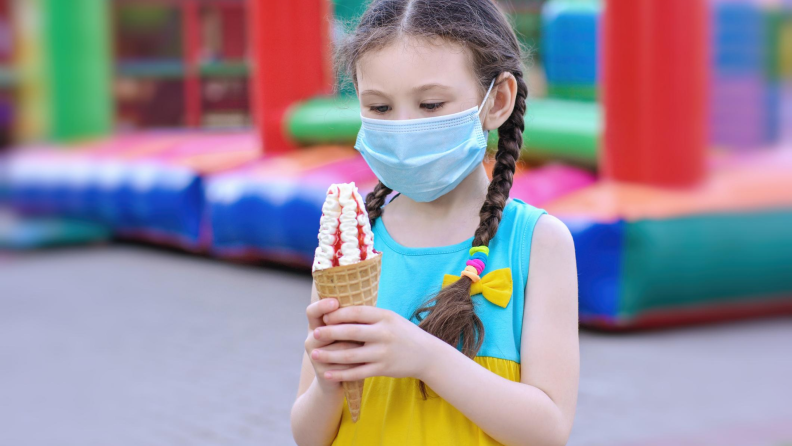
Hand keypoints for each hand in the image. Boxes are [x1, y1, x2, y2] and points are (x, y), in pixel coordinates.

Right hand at [304, 297, 359, 392]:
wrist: (342, 379)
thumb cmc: (350, 346)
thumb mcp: (349, 329)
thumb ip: (351, 316)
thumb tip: (364, 293)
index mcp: (317, 325)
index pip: (312, 311)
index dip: (321, 306)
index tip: (335, 302)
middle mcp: (312, 339)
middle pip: (327, 330)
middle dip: (345, 330)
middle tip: (361, 329)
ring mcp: (315, 357)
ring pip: (340, 348)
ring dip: (357, 347)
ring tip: (370, 345)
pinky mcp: (324, 373)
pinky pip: (344, 365)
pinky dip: (358, 363)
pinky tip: (368, 362)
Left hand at [311, 306, 438, 382]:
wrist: (426, 355)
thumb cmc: (402, 332)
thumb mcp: (390, 318)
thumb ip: (368, 315)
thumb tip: (339, 309)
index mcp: (384, 316)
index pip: (356, 312)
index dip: (338, 314)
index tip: (325, 316)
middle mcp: (384, 333)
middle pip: (351, 332)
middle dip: (330, 333)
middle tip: (315, 334)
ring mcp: (383, 352)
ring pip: (350, 355)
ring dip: (330, 355)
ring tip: (314, 354)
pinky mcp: (383, 369)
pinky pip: (357, 372)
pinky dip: (341, 374)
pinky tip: (328, 374)